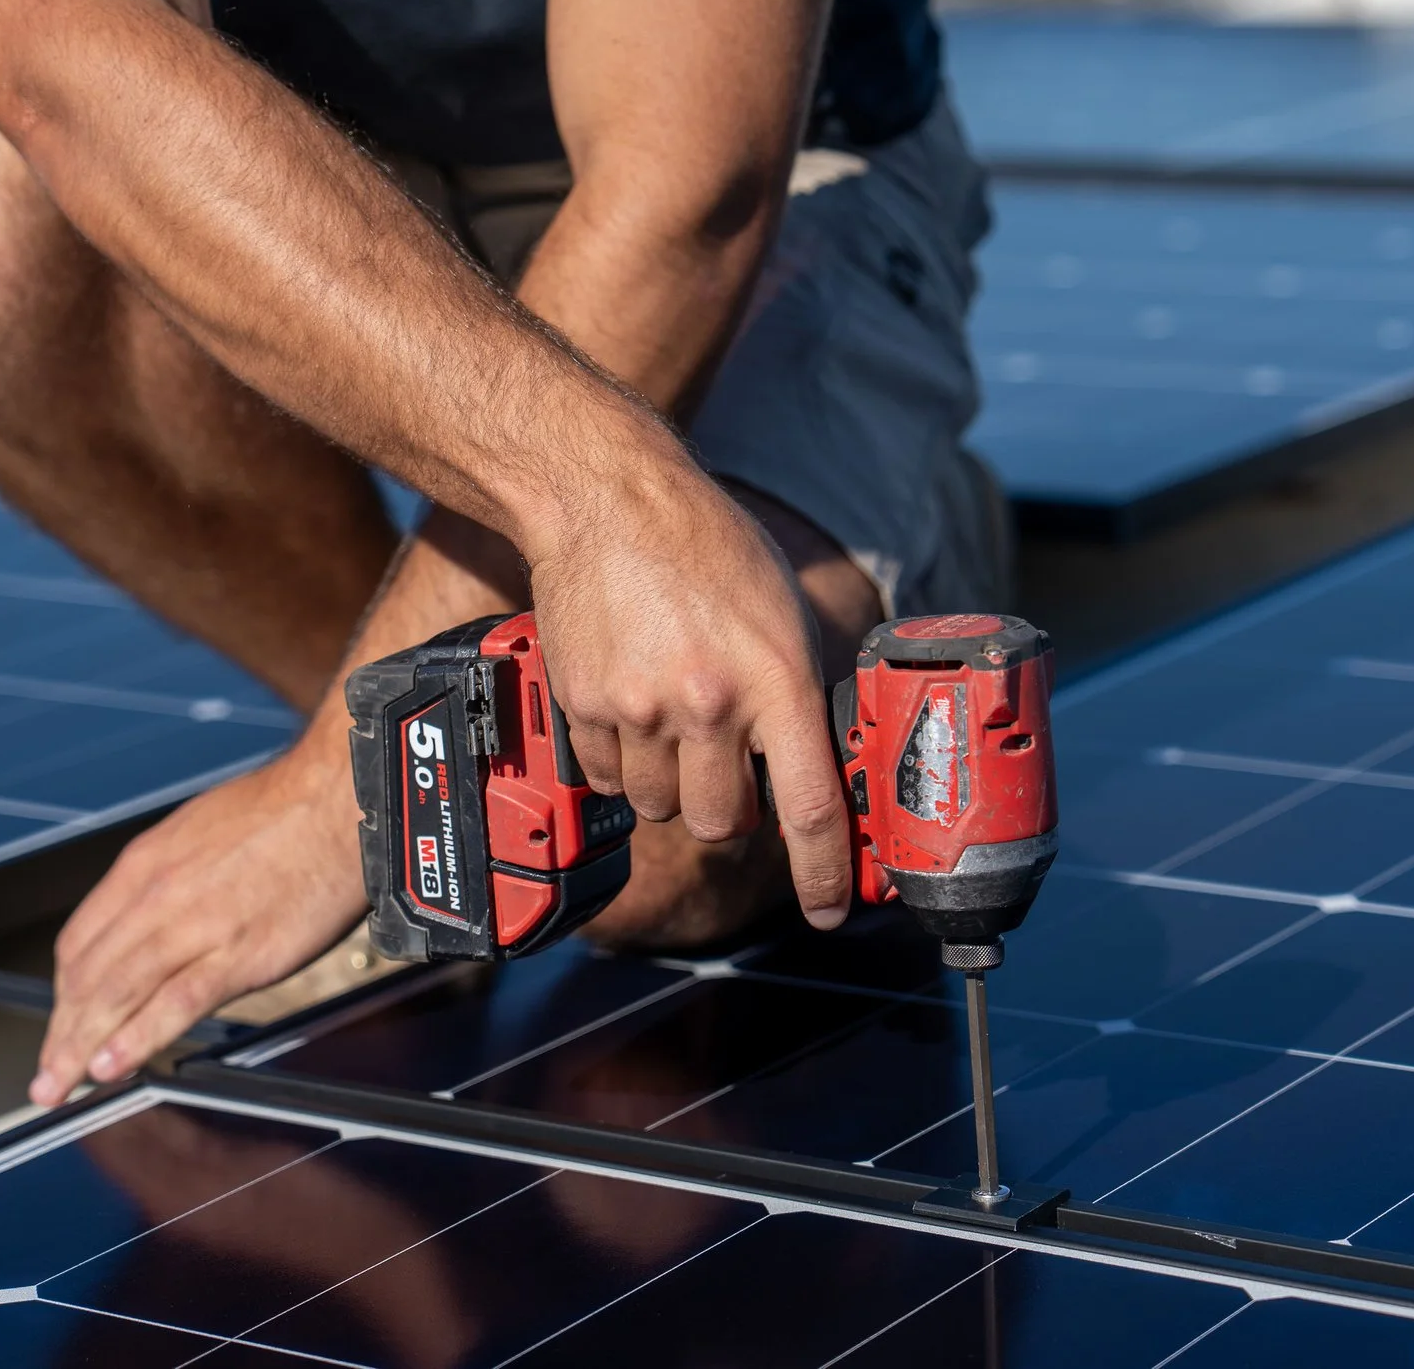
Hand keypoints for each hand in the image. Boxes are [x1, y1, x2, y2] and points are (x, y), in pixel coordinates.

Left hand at [29, 724, 362, 1105]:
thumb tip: (150, 920)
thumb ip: (166, 880)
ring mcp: (194, 927)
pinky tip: (112, 1065)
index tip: (61, 1023)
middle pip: (87, 978)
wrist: (335, 802)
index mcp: (144, 865)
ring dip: (80, 1048)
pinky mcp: (237, 955)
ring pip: (116, 996)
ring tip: (60, 1086)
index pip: (79, 943)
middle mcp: (156, 897)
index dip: (63, 994)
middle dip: (61, 1034)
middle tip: (46, 1077)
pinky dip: (136, 1039)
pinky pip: (173, 1004)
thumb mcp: (198, 833)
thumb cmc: (281, 814)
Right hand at [523, 461, 851, 930]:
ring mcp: (641, 708)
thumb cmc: (707, 549)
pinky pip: (609, 779)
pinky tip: (630, 706)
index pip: (810, 808)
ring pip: (660, 809)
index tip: (828, 911)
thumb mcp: (781, 614)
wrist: (608, 503)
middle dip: (727, 810)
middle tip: (726, 768)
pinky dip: (622, 763)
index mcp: (777, 679)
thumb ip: (795, 694)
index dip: (823, 875)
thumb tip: (813, 768)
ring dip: (670, 786)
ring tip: (672, 721)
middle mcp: (710, 703)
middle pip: (721, 823)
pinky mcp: (585, 704)